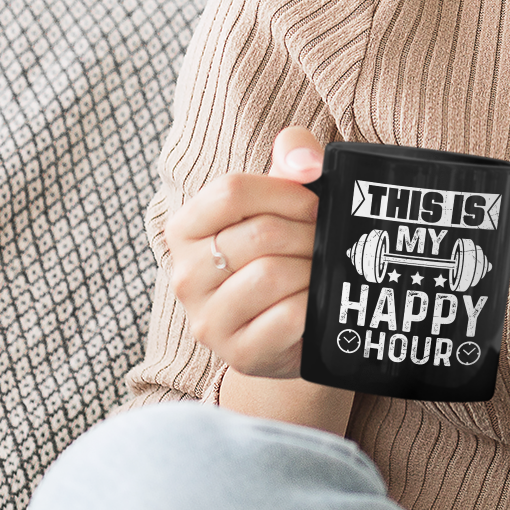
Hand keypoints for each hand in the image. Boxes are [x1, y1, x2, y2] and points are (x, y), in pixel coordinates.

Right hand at [167, 128, 326, 379]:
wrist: (290, 330)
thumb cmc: (285, 251)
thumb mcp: (283, 198)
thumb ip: (292, 156)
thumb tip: (306, 161)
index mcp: (185, 229)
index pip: (231, 192)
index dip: (285, 192)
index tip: (312, 204)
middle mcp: (185, 276)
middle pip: (260, 235)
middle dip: (308, 235)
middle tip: (324, 243)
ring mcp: (208, 320)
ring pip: (273, 275)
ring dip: (312, 269)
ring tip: (318, 271)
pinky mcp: (239, 354)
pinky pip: (289, 316)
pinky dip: (314, 304)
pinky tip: (315, 303)